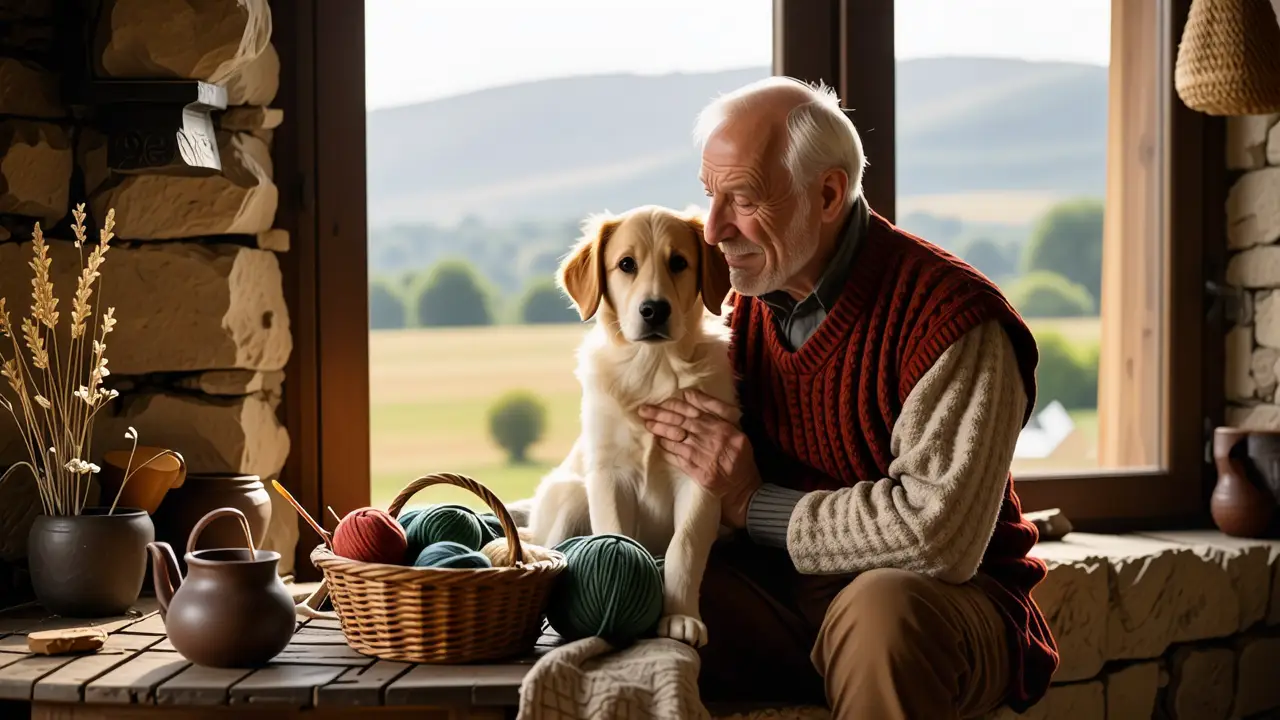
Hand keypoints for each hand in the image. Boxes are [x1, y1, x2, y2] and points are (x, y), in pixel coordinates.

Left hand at [638, 390, 760, 527]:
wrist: (743, 486)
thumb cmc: (738, 454)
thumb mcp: (735, 427)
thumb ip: (715, 409)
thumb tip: (689, 394)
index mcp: (722, 426)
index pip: (692, 411)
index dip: (673, 407)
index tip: (658, 403)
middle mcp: (712, 439)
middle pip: (681, 423)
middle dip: (659, 416)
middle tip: (643, 411)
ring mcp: (705, 456)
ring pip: (676, 440)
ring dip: (660, 432)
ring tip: (647, 425)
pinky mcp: (698, 472)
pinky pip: (678, 458)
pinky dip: (667, 450)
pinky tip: (659, 443)